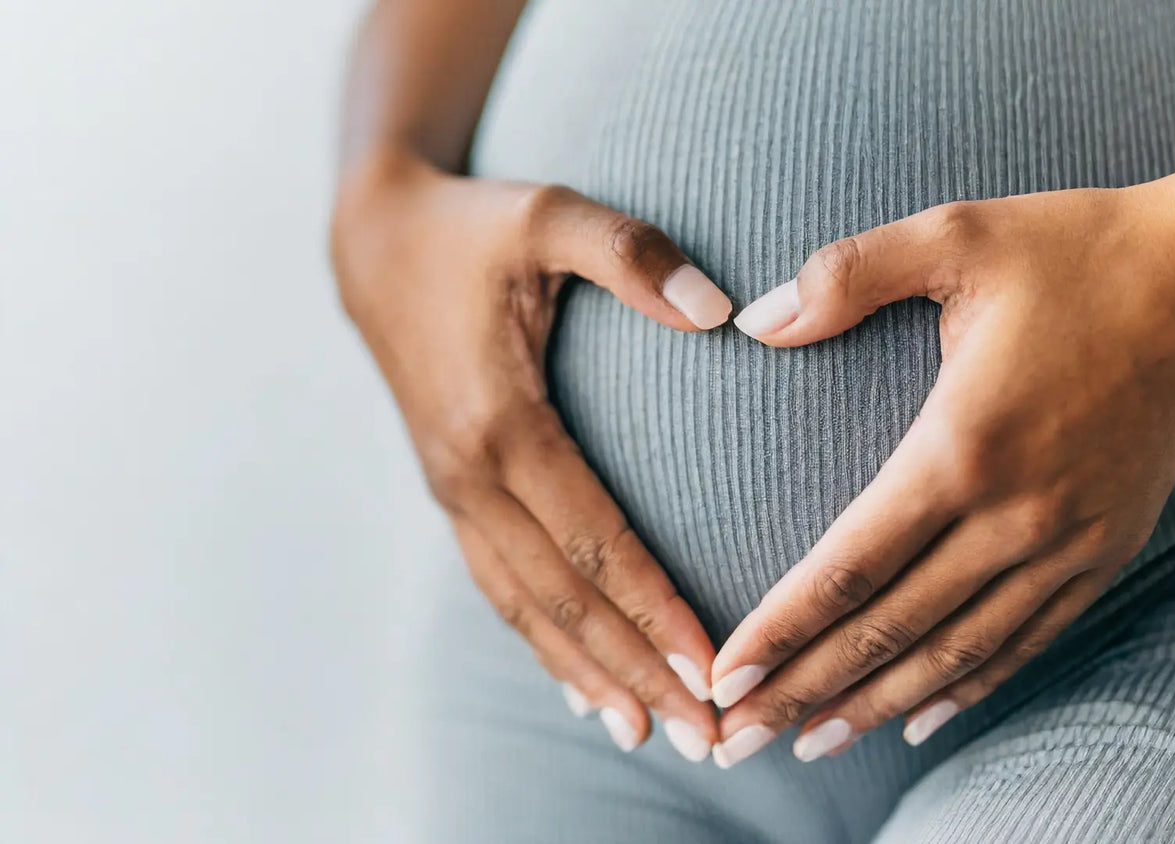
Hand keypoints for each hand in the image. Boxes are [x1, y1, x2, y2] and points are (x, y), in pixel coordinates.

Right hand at [330, 151, 733, 760]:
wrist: (374, 243)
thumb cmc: (473, 228)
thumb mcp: (548, 214)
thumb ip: (632, 253)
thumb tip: (722, 311)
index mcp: (499, 422)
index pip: (593, 541)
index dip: (654, 609)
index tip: (713, 667)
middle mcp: (470, 476)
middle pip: (564, 598)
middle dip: (635, 671)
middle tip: (706, 737)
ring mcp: (455, 492)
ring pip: (528, 608)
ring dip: (590, 675)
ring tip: (649, 733)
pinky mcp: (455, 494)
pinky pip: (501, 587)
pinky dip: (544, 643)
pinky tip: (583, 687)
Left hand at [706, 177, 1174, 765]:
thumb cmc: (1074, 247)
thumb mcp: (953, 234)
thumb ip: (845, 275)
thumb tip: (754, 320)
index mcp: (963, 444)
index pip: (850, 564)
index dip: (781, 629)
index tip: (724, 678)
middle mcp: (1016, 512)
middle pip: (890, 628)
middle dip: (805, 690)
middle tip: (737, 739)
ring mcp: (1069, 539)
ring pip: (956, 650)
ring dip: (878, 705)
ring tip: (813, 742)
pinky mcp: (1109, 546)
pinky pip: (1029, 639)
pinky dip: (971, 685)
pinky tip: (924, 717)